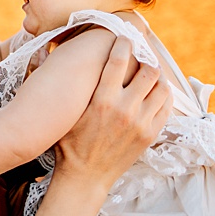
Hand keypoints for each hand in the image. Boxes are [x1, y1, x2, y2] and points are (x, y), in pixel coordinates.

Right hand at [54, 35, 171, 189]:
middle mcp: (124, 110)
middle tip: (142, 54)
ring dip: (157, 76)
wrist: (85, 177)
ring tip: (150, 72)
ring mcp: (141, 123)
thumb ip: (66, 85)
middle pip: (149, 70)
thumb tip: (48, 53)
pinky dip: (164, 95)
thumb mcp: (64, 112)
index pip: (119, 60)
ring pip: (162, 87)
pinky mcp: (150, 135)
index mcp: (101, 100)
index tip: (124, 38)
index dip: (124, 44)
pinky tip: (155, 92)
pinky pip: (166, 107)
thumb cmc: (68, 143)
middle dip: (146, 58)